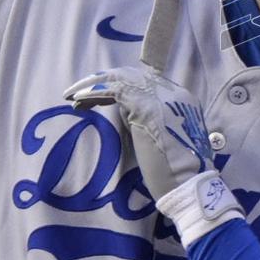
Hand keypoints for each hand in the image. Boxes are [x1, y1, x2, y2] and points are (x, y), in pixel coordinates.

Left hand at [63, 66, 213, 201]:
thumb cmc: (175, 171)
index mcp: (181, 99)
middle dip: (103, 81)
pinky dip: (94, 93)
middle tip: (80, 95)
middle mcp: (173, 92)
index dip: (117, 87)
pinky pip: (115, 90)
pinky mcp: (147, 106)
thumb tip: (125, 111)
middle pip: (132, 75)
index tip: (96, 100)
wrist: (187, 184)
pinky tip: (79, 102)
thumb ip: (148, 120)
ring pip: (121, 78)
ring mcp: (162, 97)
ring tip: (72, 96)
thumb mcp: (162, 138)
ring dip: (93, 85)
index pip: (144, 82)